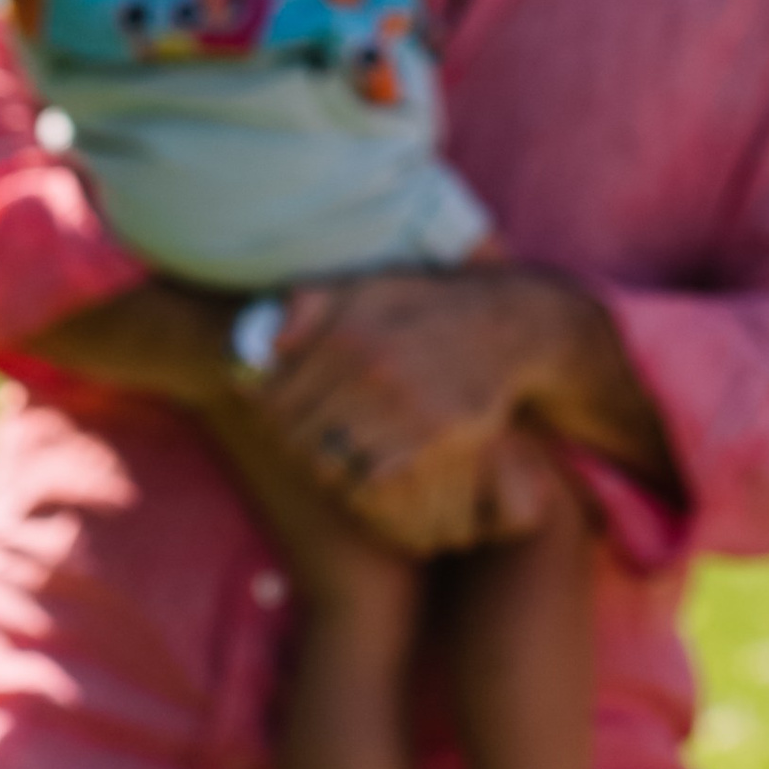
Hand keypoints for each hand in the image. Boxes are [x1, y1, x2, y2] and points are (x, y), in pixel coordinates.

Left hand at [250, 266, 565, 553]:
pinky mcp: (433, 440)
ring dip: (323, 464)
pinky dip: (357, 482)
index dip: (265, 411)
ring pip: (329, 463)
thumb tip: (270, 342)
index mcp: (346, 333)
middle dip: (290, 441)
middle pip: (298, 434)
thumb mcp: (368, 287)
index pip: (276, 395)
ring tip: (331, 453)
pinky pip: (370, 481)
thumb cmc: (425, 307)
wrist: (503, 328)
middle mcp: (370, 371)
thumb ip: (312, 304)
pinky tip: (364, 465)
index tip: (271, 414)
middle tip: (302, 438)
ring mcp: (402, 409)